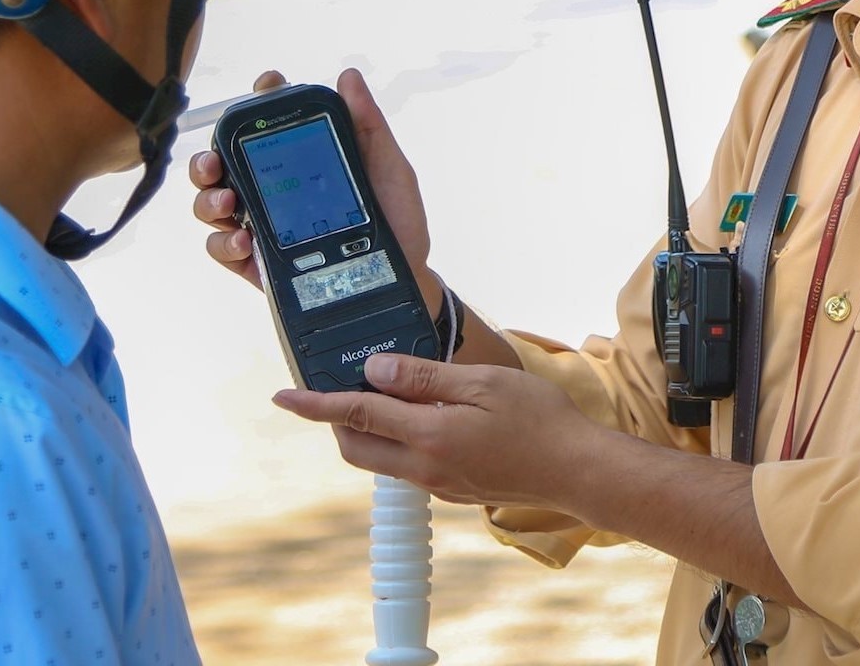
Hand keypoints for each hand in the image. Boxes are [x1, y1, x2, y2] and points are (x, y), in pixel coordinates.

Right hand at [189, 67, 441, 314]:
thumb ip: (367, 126)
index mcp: (300, 160)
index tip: (264, 87)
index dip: (258, 101)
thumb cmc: (396, 218)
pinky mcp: (256, 264)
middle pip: (222, 165)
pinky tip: (242, 240)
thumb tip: (348, 77)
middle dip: (207, 158)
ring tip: (226, 203)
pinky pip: (222, 250)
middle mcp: (272, 190)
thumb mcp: (388, 168)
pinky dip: (223, 243)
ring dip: (207, 199)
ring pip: (211, 205)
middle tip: (214, 162)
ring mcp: (260, 226)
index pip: (266, 125)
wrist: (402, 277)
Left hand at [273, 354, 604, 507]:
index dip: (315, 404)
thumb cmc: (539, 419)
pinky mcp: (451, 489)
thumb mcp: (481, 383)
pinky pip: (405, 466)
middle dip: (335, 418)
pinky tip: (419, 415)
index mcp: (428, 435)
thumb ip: (423, 378)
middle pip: (356, 446)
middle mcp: (423, 466)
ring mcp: (436, 483)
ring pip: (378, 459)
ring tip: (379, 393)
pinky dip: (396, 441)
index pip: (356, 415)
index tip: (283, 396)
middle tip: (337, 383)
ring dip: (365, 431)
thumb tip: (375, 371)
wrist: (576, 470)